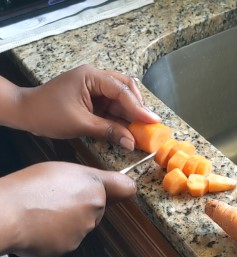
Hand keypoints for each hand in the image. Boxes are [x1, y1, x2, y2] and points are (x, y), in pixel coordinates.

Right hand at [0, 161, 135, 256]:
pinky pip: (62, 241)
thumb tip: (130, 187)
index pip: (124, 190)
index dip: (113, 188)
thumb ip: (99, 179)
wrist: (5, 214)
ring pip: (79, 226)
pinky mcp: (63, 250)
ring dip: (67, 221)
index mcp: (96, 192)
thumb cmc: (32, 186)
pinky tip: (37, 226)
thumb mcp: (67, 169)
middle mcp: (94, 215)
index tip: (110, 189)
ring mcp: (79, 235)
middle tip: (55, 198)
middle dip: (82, 205)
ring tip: (42, 211)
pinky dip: (52, 235)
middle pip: (95, 210)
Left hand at [18, 64, 160, 149]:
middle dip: (139, 108)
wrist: (26, 113)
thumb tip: (131, 142)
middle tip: (152, 124)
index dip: (139, 107)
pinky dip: (122, 120)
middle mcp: (97, 79)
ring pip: (122, 101)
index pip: (122, 90)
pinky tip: (131, 130)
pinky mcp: (95, 101)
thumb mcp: (80, 123)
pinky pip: (113, 109)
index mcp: (92, 77)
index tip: (153, 121)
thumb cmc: (47, 113)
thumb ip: (108, 131)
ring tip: (144, 130)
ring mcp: (96, 90)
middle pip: (126, 90)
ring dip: (132, 115)